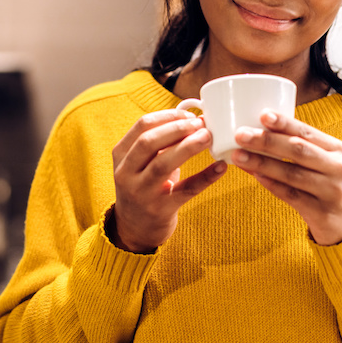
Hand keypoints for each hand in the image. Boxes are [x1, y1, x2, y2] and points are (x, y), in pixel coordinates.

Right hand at [111, 109, 226, 252]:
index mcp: (121, 154)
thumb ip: (158, 142)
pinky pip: (186, 190)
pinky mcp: (160, 209)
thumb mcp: (140, 162)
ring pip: (163, 164)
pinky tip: (220, 167)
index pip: (142, 126)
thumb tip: (192, 118)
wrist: (135, 228)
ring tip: (208, 137)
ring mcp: (141, 193)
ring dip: (188, 147)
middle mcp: (126, 173)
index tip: (189, 114)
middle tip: (200, 124)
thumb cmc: (144, 186)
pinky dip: (205, 177)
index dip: (168, 116)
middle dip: (177, 128)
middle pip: (149, 142)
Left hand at [231, 109, 341, 245]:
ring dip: (262, 163)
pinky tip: (254, 175)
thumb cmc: (328, 184)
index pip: (307, 132)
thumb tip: (255, 134)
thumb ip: (298, 148)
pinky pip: (291, 195)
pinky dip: (271, 184)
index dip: (284, 122)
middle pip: (298, 150)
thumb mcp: (324, 161)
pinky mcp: (321, 211)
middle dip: (267, 141)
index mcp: (337, 149)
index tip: (262, 114)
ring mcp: (331, 191)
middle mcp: (337, 167)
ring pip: (292, 173)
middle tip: (241, 135)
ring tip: (238, 156)